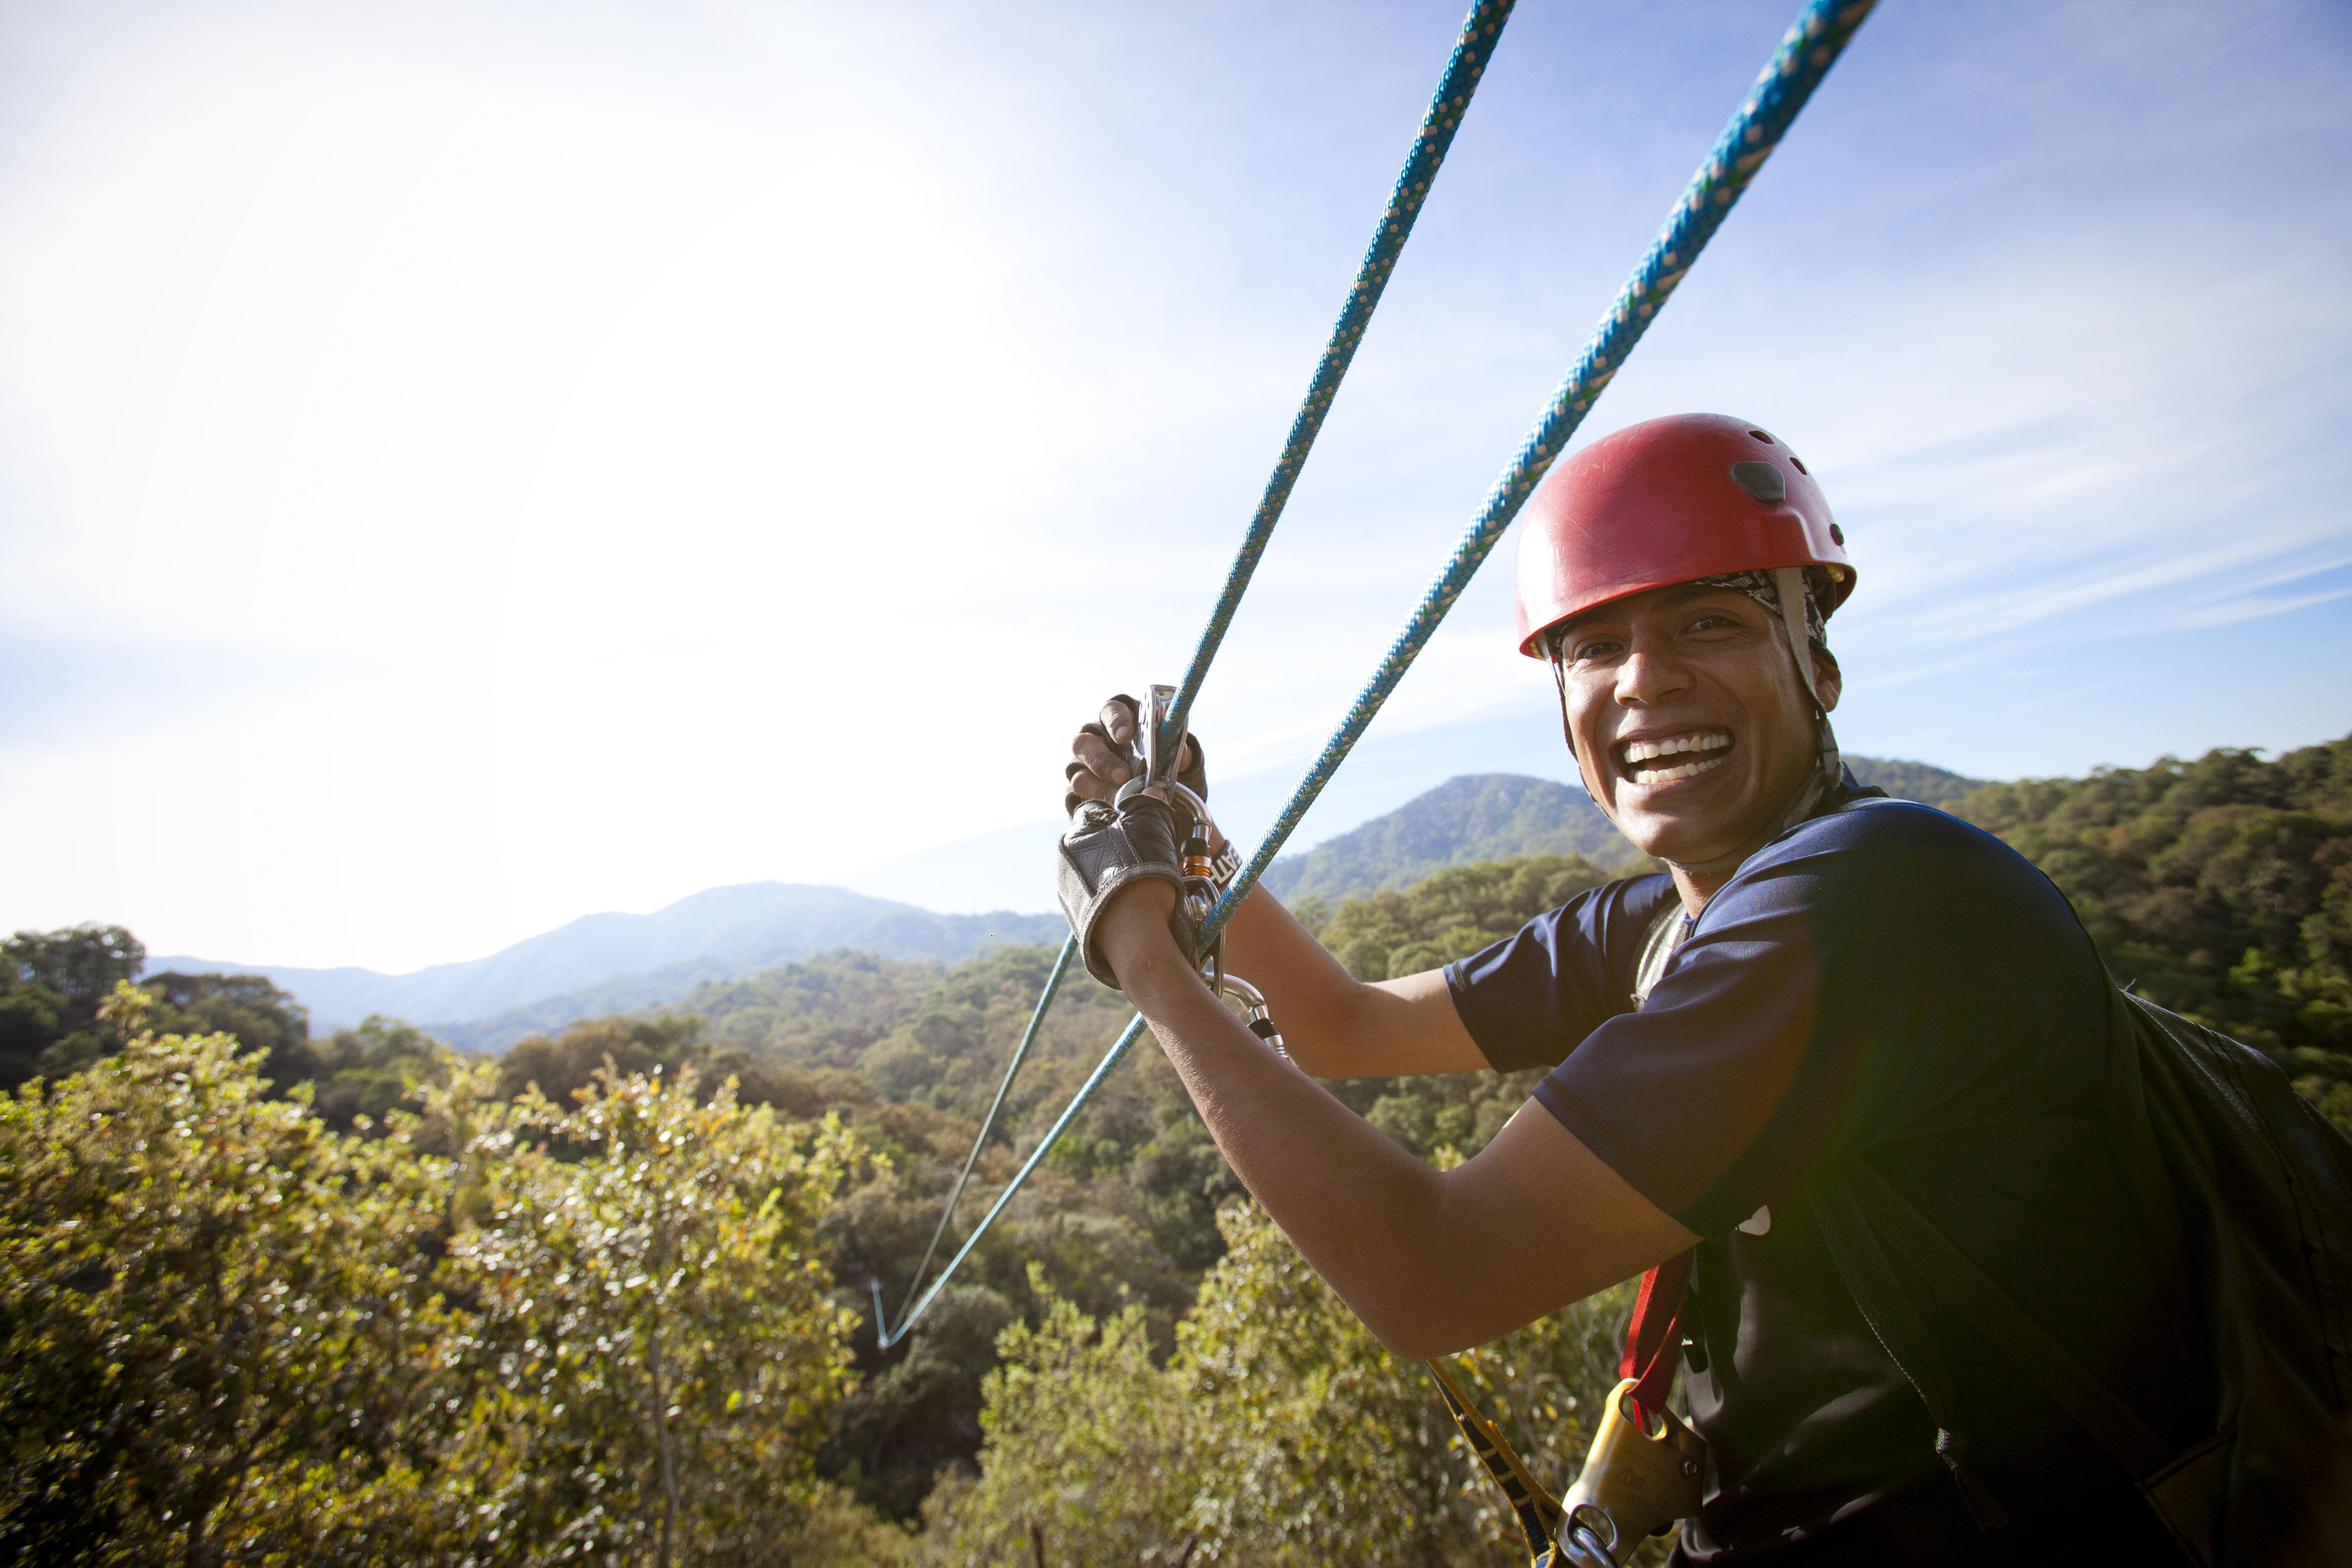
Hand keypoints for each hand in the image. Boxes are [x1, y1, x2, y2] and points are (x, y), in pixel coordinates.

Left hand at [1056, 791, 1199, 987]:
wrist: (1135, 933)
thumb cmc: (1143, 872)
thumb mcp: (1152, 825)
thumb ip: (1149, 803)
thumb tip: (1151, 792)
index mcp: (1076, 834)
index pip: (1095, 812)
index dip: (1121, 817)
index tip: (1141, 829)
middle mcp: (1065, 862)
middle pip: (1094, 844)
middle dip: (1117, 848)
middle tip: (1145, 860)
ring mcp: (1068, 892)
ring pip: (1096, 873)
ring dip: (1114, 875)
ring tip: (1141, 887)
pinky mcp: (1076, 919)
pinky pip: (1096, 900)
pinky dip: (1111, 900)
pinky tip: (1132, 907)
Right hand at [1065, 695, 1206, 814]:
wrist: (1155, 793)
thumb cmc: (1162, 764)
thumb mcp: (1175, 757)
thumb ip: (1179, 752)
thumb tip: (1183, 756)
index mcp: (1120, 721)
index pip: (1112, 710)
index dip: (1116, 721)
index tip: (1126, 736)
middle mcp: (1096, 739)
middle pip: (1084, 742)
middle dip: (1104, 760)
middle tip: (1125, 776)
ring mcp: (1084, 765)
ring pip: (1078, 770)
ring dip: (1100, 785)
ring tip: (1121, 798)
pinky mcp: (1081, 787)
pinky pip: (1078, 793)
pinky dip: (1096, 800)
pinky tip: (1113, 807)